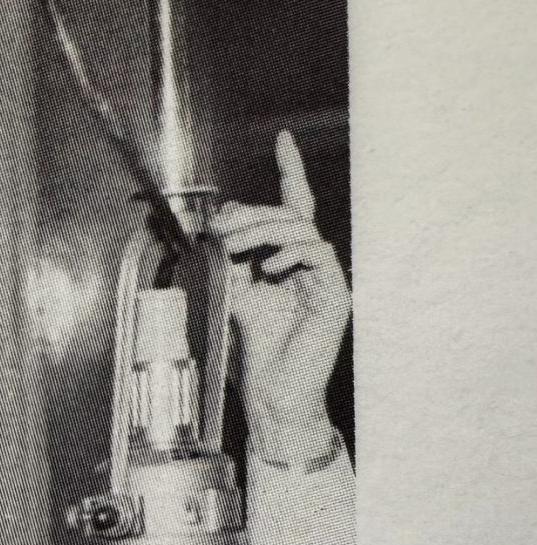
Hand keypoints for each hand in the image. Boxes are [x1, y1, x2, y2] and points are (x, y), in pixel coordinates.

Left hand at [213, 130, 351, 462]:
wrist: (271, 395)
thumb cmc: (251, 354)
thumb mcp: (228, 296)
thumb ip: (227, 261)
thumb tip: (219, 222)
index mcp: (285, 260)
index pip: (293, 206)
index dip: (290, 171)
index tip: (282, 139)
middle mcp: (308, 265)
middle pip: (290, 214)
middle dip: (253, 214)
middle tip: (221, 230)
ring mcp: (324, 279)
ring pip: (302, 229)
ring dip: (263, 231)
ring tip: (236, 248)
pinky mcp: (335, 295)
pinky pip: (319, 255)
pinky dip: (290, 254)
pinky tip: (269, 269)